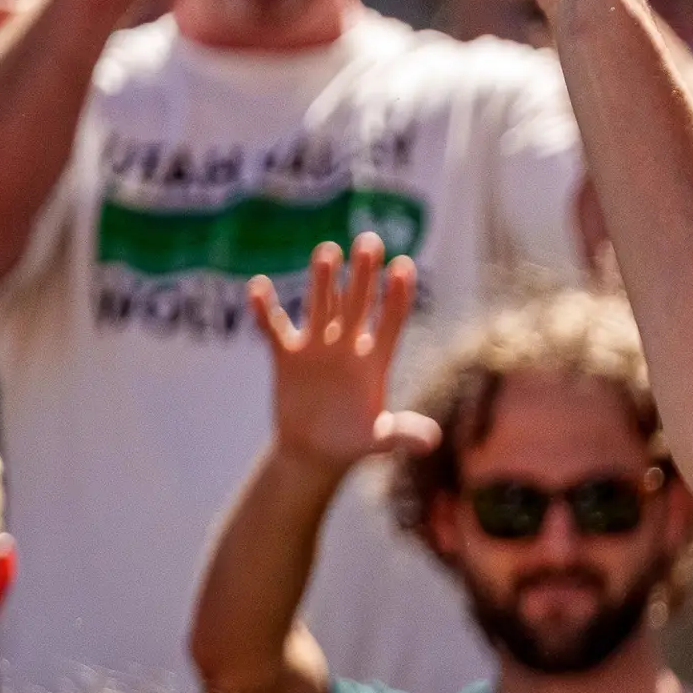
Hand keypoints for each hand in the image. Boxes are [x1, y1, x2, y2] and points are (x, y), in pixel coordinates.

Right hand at [251, 234, 436, 475]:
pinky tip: (259, 287)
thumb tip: (432, 440)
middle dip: (363, 274)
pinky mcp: (287, 356)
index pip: (392, 322)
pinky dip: (266, 310)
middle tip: (369, 240)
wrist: (315, 452)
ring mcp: (317, 347)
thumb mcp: (379, 441)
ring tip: (328, 251)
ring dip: (323, 281)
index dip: (397, 297)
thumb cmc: (353, 443)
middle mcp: (348, 346)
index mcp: (375, 362)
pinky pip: (274, 328)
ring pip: (321, 306)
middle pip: (357, 304)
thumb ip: (404, 435)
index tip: (404, 267)